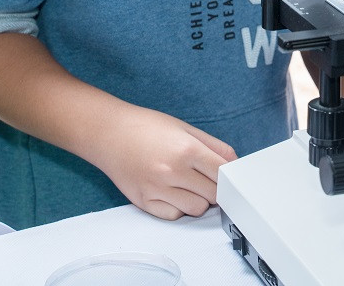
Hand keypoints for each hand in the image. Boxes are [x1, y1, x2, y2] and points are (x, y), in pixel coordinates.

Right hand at [93, 106, 236, 220]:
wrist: (109, 133)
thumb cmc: (146, 127)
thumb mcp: (185, 128)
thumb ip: (214, 146)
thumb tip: (234, 163)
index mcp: (186, 149)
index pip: (223, 173)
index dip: (230, 176)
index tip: (229, 176)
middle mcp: (172, 171)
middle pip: (213, 195)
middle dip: (216, 188)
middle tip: (208, 178)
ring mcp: (157, 189)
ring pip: (197, 209)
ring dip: (199, 200)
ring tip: (189, 184)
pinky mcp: (144, 202)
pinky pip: (174, 216)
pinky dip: (179, 208)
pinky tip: (173, 192)